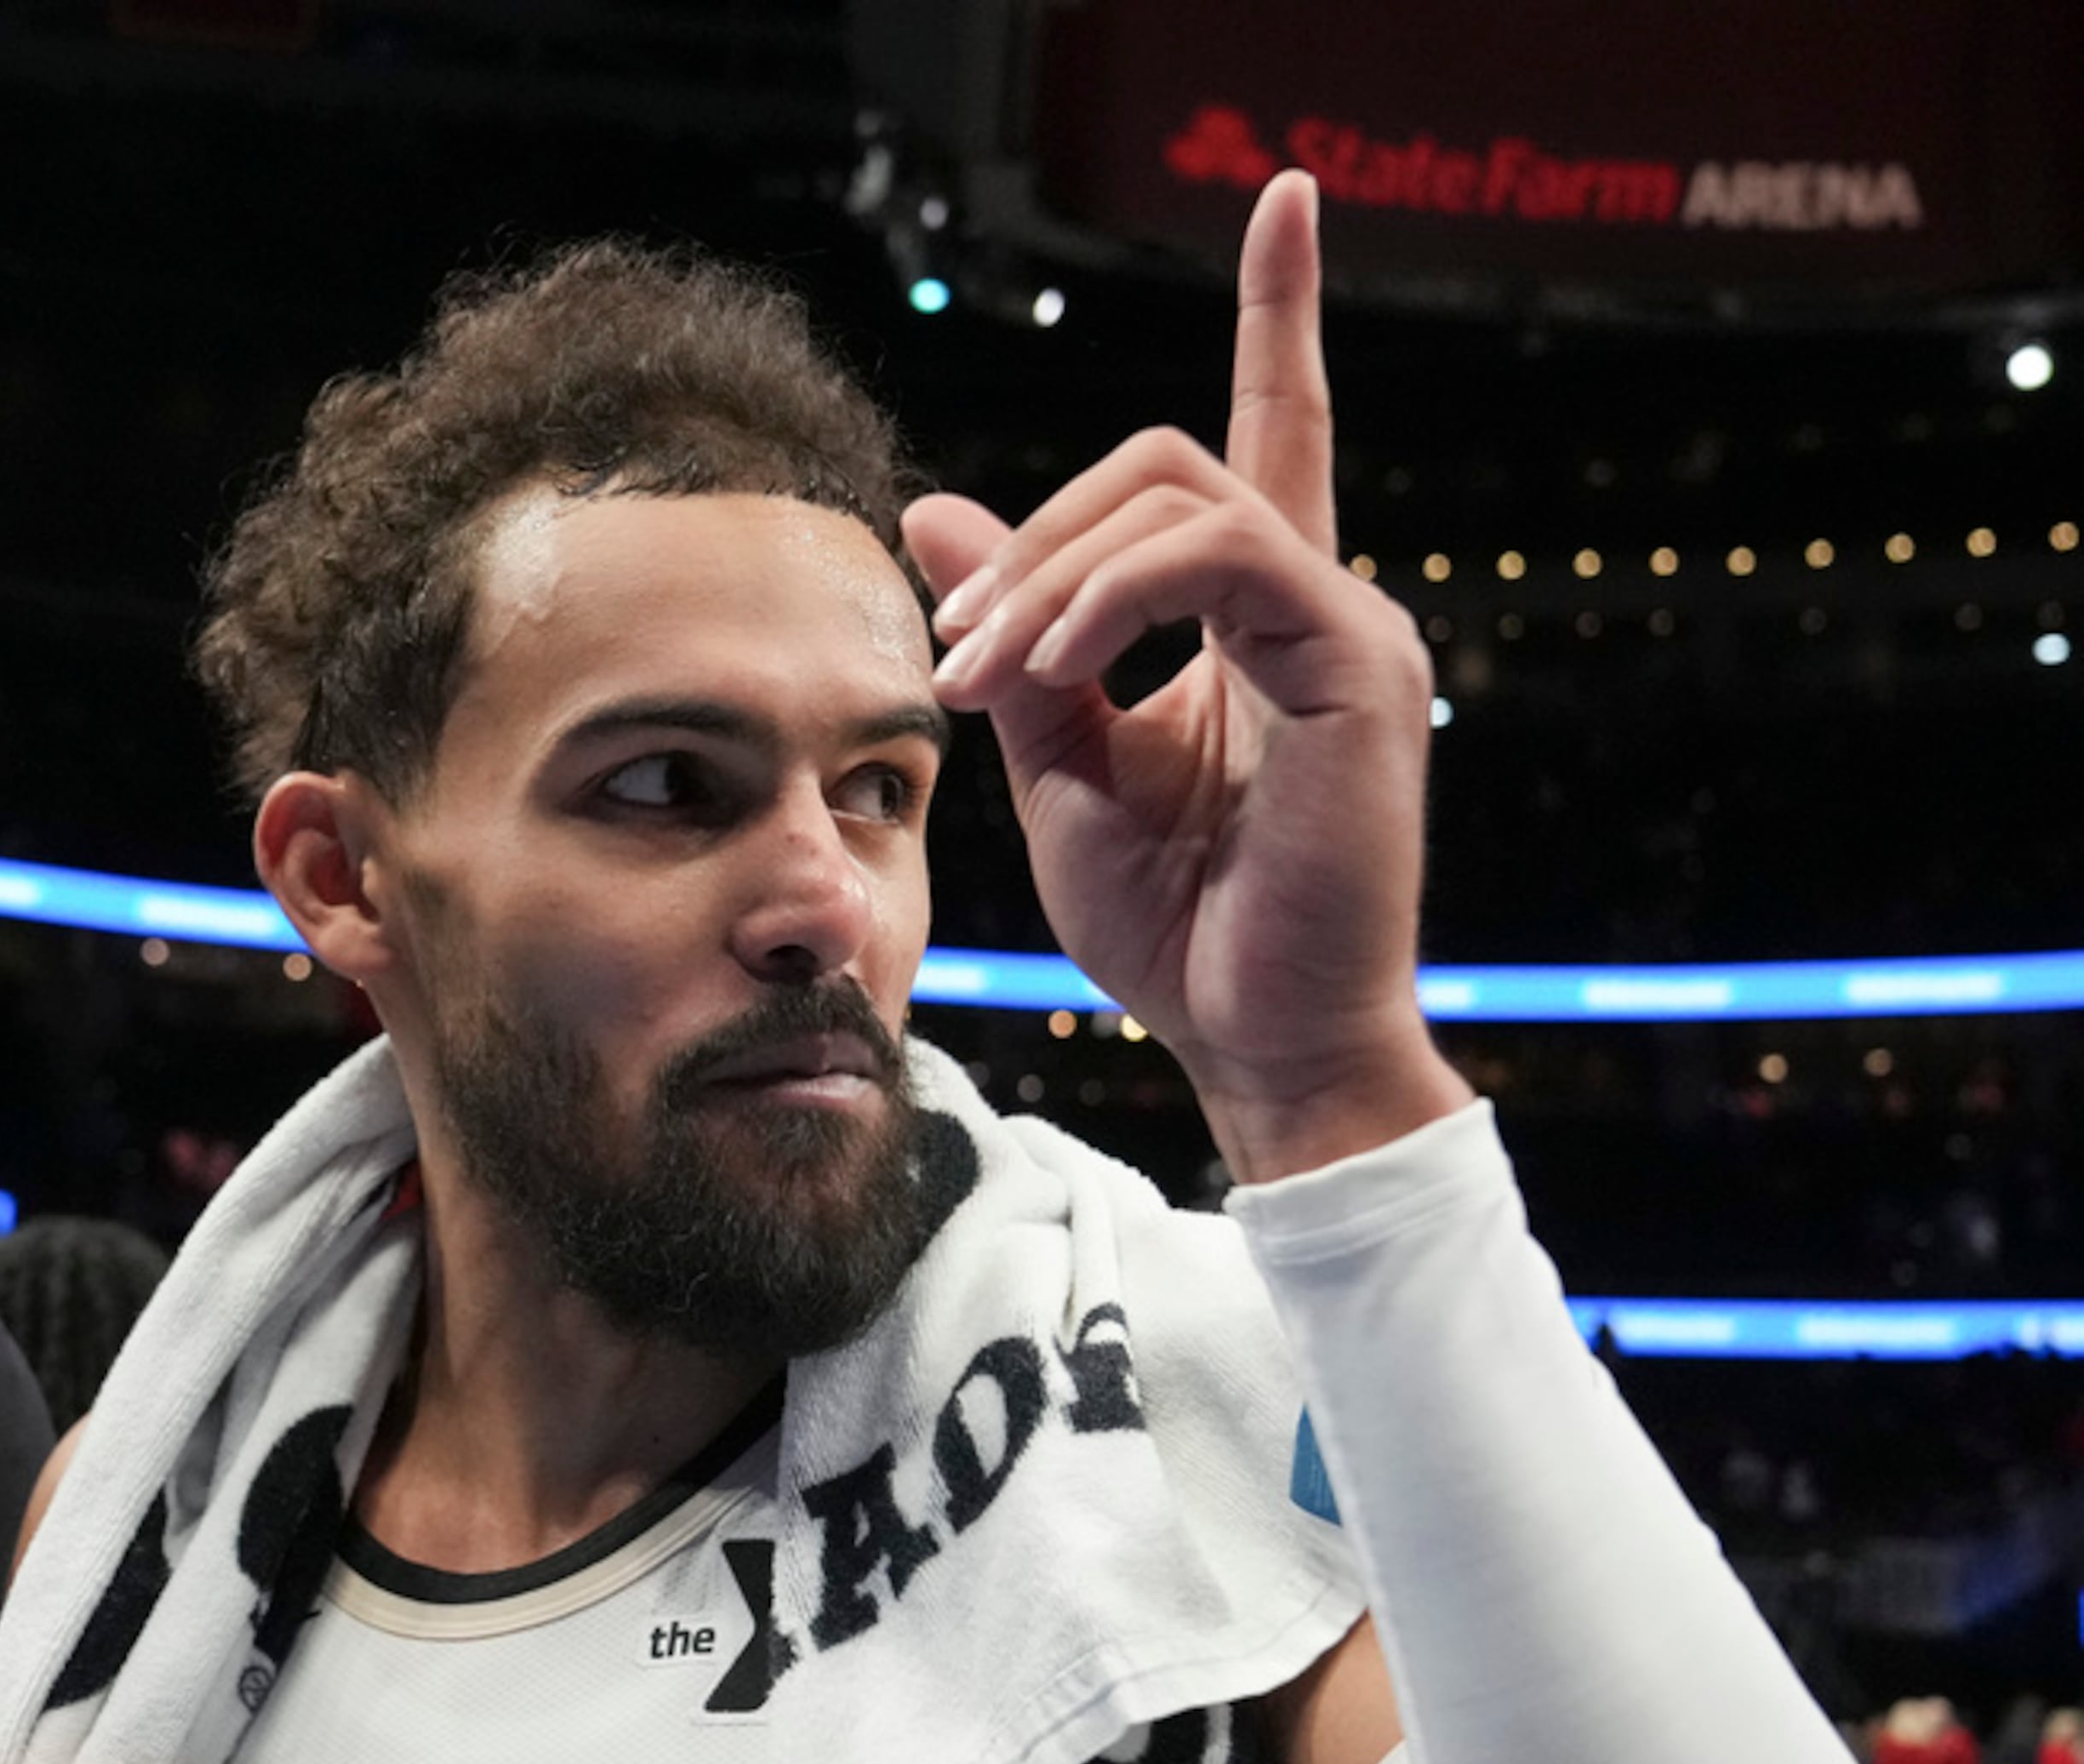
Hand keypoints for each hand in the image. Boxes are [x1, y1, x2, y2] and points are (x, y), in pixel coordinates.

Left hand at [910, 171, 1469, 1181]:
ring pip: (1179, 491)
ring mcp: (1344, 625)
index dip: (1281, 308)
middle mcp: (1312, 599)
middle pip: (1167, 461)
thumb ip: (1018, 637)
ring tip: (984, 672)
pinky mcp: (1353, 664)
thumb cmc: (1174, 926)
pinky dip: (1103, 599)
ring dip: (1048, 572)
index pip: (1270, 430)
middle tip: (953, 649)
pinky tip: (1045, 668)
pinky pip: (1213, 558)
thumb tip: (936, 511)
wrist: (1253, 1041)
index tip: (1287, 195)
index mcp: (1255, 616)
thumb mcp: (1061, 767)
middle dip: (1034, 537)